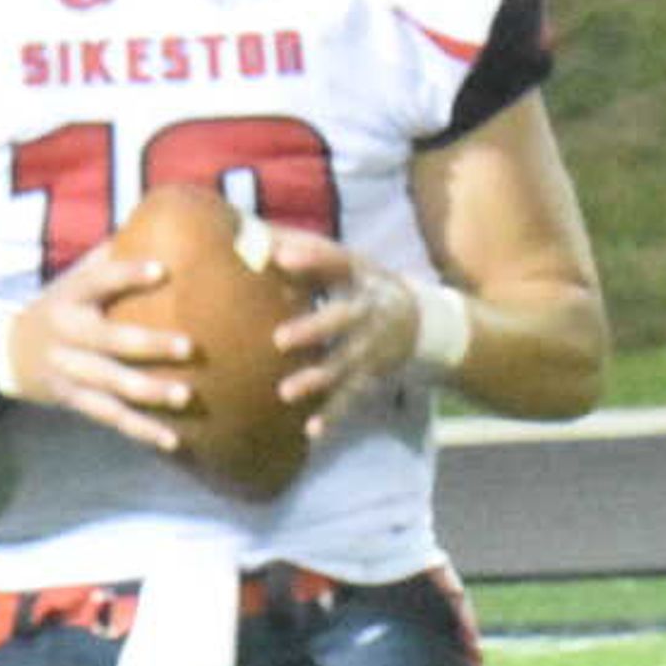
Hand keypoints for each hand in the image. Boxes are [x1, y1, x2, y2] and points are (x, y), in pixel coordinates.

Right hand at [0, 252, 194, 453]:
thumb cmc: (61, 307)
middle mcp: (67, 334)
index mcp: (70, 297)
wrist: (11, 355)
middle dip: (149, 345)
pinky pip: (111, 418)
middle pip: (109, 341)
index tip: (161, 270)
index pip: (98, 281)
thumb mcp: (75, 279)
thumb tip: (163, 223)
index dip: (127, 274)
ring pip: (112, 386)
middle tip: (189, 346)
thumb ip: (111, 259)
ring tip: (186, 396)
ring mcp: (69, 372)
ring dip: (150, 392)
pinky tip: (172, 440)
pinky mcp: (75, 401)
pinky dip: (141, 430)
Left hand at [262, 229, 427, 444]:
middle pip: (343, 319)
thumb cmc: (358, 286)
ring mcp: (372, 346)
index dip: (311, 258)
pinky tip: (311, 430)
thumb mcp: (340, 263)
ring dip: (317, 379)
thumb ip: (298, 251)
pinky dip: (333, 414)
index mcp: (358, 276)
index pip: (336, 262)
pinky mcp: (371, 376)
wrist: (419, 321)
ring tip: (285, 392)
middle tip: (279, 340)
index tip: (279, 256)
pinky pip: (351, 398)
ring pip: (345, 364)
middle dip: (314, 329)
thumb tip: (246, 234)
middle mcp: (368, 310)